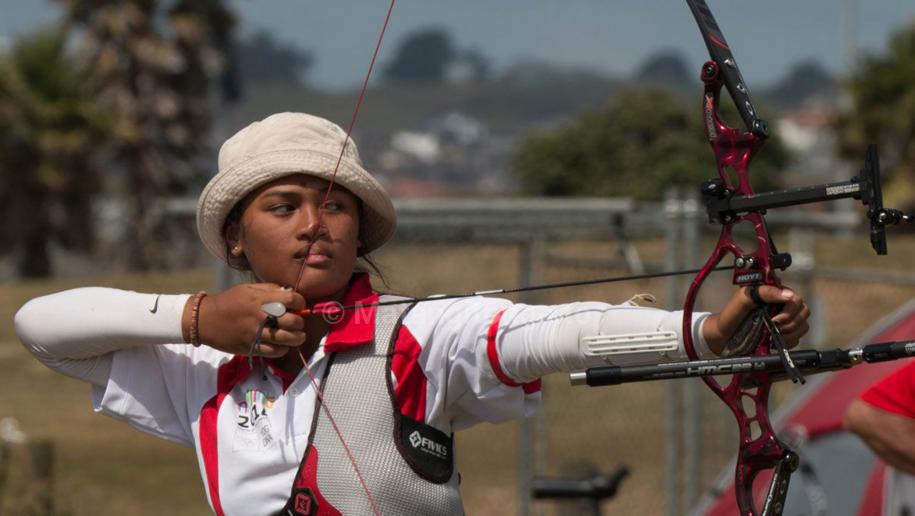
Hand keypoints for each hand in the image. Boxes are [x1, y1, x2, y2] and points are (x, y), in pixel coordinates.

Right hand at [183, 283, 306, 356]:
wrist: (205, 319)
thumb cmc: (229, 301)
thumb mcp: (248, 289)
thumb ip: (270, 289)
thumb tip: (290, 293)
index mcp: (260, 299)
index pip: (292, 299)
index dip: (300, 302)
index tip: (299, 304)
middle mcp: (260, 316)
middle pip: (292, 321)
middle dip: (300, 322)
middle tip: (298, 323)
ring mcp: (255, 333)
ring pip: (286, 339)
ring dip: (297, 338)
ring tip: (299, 336)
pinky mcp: (251, 347)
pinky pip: (275, 352)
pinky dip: (284, 349)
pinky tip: (283, 345)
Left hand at [703, 285, 809, 354]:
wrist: (723, 336)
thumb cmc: (731, 314)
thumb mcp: (744, 298)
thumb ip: (765, 292)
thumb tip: (788, 294)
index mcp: (775, 293)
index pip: (796, 299)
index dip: (789, 310)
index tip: (774, 320)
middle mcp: (783, 305)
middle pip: (804, 312)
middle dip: (790, 323)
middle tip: (773, 328)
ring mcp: (785, 320)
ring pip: (803, 326)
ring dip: (790, 334)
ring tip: (772, 337)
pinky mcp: (784, 335)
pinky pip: (797, 339)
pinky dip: (788, 342)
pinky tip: (773, 343)